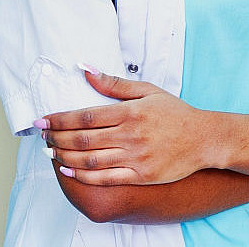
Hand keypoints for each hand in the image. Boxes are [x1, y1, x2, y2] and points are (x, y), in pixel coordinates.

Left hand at [38, 66, 216, 185]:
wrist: (206, 139)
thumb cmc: (175, 113)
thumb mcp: (147, 91)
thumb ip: (114, 83)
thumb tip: (85, 69)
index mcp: (130, 113)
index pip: (85, 116)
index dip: (60, 119)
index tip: (43, 120)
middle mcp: (131, 135)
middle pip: (84, 139)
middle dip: (58, 138)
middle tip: (42, 137)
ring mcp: (137, 157)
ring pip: (92, 159)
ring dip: (66, 157)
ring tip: (50, 153)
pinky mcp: (142, 175)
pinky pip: (108, 178)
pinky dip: (85, 176)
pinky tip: (69, 171)